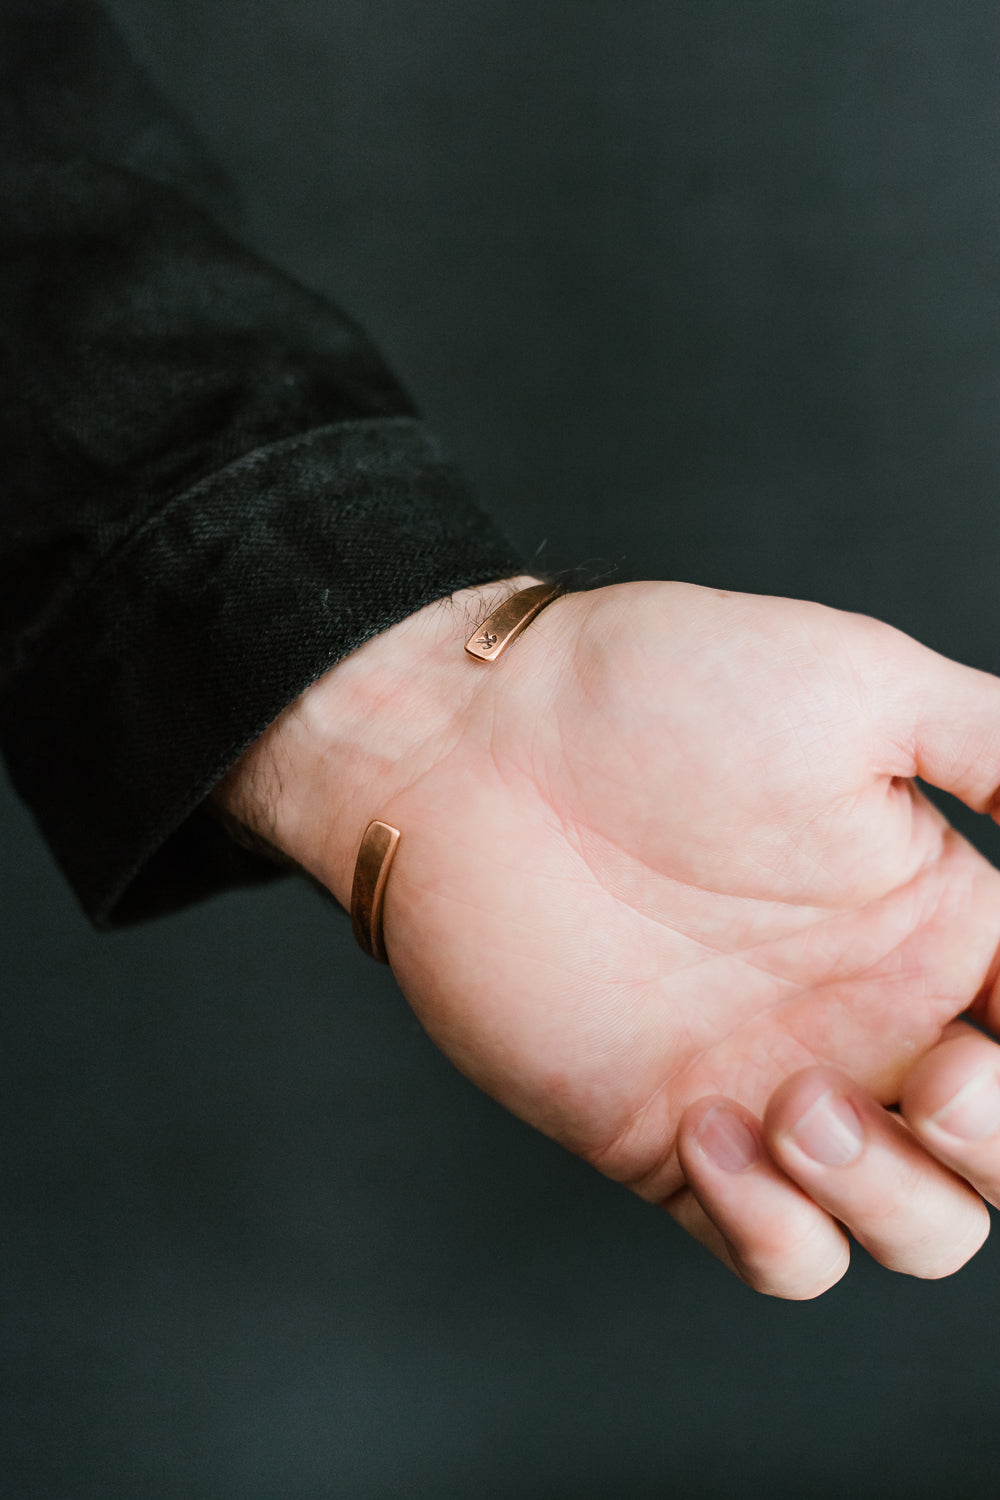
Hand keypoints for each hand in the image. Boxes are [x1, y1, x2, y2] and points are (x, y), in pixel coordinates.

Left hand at [215, 578, 999, 1294]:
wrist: (475, 744)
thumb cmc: (656, 691)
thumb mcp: (858, 684)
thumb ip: (993, 751)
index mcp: (935, 921)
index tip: (997, 1017)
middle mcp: (870, 1017)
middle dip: (995, 1143)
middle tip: (933, 1071)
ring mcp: (774, 1087)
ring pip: (914, 1231)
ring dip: (896, 1200)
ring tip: (801, 1101)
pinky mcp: (672, 1140)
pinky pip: (778, 1256)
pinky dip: (776, 1227)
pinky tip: (713, 1126)